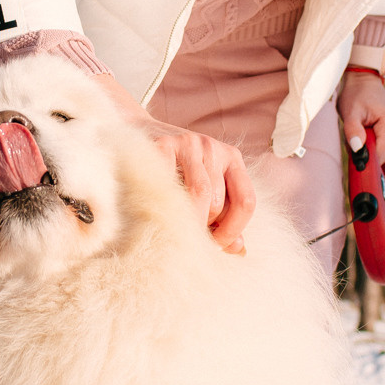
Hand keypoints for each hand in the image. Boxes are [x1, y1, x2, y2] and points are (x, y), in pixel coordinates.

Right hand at [93, 76, 254, 252]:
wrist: (138, 135)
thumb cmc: (176, 173)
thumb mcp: (206, 191)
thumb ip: (223, 219)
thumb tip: (239, 250)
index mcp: (232, 159)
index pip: (246, 200)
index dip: (234, 230)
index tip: (217, 246)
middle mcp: (213, 147)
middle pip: (217, 201)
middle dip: (204, 227)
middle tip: (189, 239)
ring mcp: (188, 143)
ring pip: (198, 193)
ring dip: (187, 219)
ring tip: (175, 230)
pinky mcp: (162, 144)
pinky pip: (169, 184)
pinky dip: (166, 204)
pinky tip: (158, 210)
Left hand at [338, 70, 384, 167]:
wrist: (364, 82)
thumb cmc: (356, 95)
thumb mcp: (349, 112)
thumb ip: (352, 131)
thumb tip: (358, 149)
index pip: (379, 155)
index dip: (363, 156)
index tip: (352, 145)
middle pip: (382, 157)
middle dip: (367, 152)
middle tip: (356, 134)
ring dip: (371, 149)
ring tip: (363, 131)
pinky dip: (376, 146)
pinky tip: (370, 133)